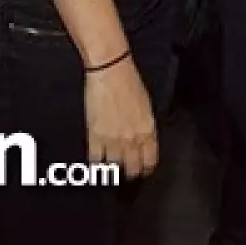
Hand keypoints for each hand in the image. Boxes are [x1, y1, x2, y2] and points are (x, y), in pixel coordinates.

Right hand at [83, 56, 158, 179]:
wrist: (110, 72)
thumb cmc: (130, 83)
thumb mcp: (146, 107)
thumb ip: (146, 128)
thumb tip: (145, 141)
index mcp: (148, 130)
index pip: (150, 160)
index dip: (146, 168)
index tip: (143, 170)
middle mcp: (132, 139)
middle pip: (133, 169)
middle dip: (131, 172)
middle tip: (127, 172)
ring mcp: (113, 140)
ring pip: (114, 169)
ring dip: (113, 170)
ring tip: (111, 170)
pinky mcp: (95, 137)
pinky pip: (96, 160)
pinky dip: (97, 163)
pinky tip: (98, 162)